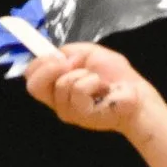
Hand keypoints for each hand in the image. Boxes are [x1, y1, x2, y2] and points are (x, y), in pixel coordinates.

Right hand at [24, 42, 152, 132]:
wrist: (135, 92)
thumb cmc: (115, 76)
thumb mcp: (89, 54)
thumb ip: (69, 52)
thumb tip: (57, 55)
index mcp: (57, 87)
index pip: (31, 78)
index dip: (37, 63)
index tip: (54, 54)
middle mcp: (58, 101)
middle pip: (34, 86)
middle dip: (49, 67)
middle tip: (67, 63)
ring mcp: (69, 111)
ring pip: (61, 84)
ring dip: (82, 74)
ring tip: (97, 80)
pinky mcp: (81, 115)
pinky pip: (78, 90)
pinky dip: (91, 81)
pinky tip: (102, 87)